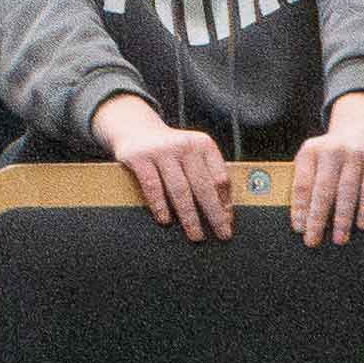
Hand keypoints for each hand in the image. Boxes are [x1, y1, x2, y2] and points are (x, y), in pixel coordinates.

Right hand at [99, 107, 230, 240]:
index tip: (228, 221)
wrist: (135, 127)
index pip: (220, 177)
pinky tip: (165, 220)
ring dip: (189, 216)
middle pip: (203, 186)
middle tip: (222, 235)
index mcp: (203, 144)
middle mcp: (185, 145)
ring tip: (196, 235)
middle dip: (214, 214)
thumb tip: (224, 211)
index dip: (226, 201)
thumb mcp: (193, 153)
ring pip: (179, 190)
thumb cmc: (171, 150)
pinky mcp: (140, 157)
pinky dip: (160, 205)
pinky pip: (152, 187)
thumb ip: (208, 174)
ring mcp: (161, 151)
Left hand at [293, 117, 363, 243]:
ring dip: (342, 218)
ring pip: (348, 191)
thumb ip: (307, 181)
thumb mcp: (314, 158)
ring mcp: (357, 152)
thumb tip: (303, 220)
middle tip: (314, 240)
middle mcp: (333, 149)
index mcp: (311, 150)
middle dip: (318, 218)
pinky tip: (361, 223)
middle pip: (323, 190)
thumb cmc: (333, 153)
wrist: (363, 124)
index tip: (299, 229)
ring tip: (339, 239)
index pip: (302, 184)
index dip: (300, 208)